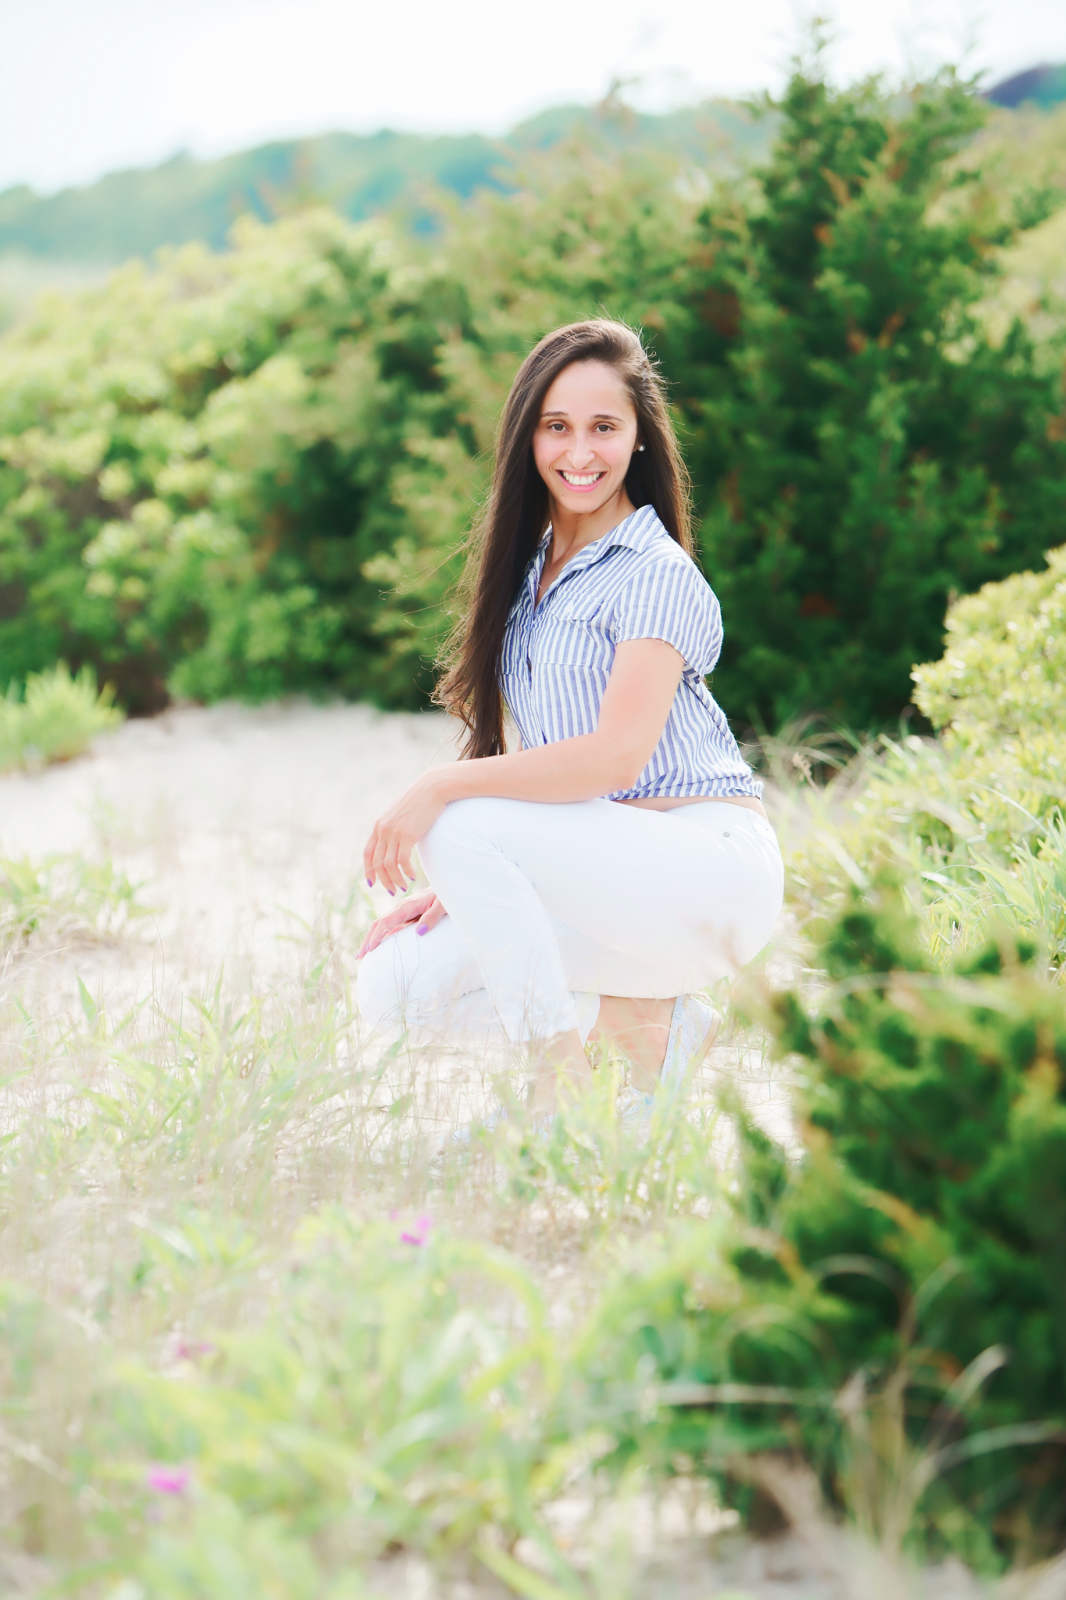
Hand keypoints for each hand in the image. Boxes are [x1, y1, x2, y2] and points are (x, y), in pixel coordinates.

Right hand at [355, 892, 446, 959]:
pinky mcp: (406, 915)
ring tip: (363, 955)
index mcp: (408, 905)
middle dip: (368, 939)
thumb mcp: (443, 905)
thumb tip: (419, 932)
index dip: (377, 936)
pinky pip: (391, 927)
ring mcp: (403, 912)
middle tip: (359, 956)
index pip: (386, 921)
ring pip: (382, 925)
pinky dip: (382, 937)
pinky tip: (379, 947)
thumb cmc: (447, 896)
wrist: (448, 885)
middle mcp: (401, 908)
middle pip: (379, 923)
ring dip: (371, 939)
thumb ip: (432, 917)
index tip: (370, 949)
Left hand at [364, 774, 446, 895]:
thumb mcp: (402, 815)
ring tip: (404, 887)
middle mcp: (383, 830)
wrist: (432, 789)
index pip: (368, 853)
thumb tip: (397, 842)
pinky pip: (403, 860)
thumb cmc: (421, 802)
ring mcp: (394, 832)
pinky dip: (406, 872)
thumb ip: (396, 827)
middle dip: (384, 880)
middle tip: (393, 891)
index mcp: (379, 826)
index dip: (369, 870)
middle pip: (377, 863)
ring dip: (395, 880)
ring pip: (389, 865)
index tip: (372, 883)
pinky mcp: (407, 835)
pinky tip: (414, 876)